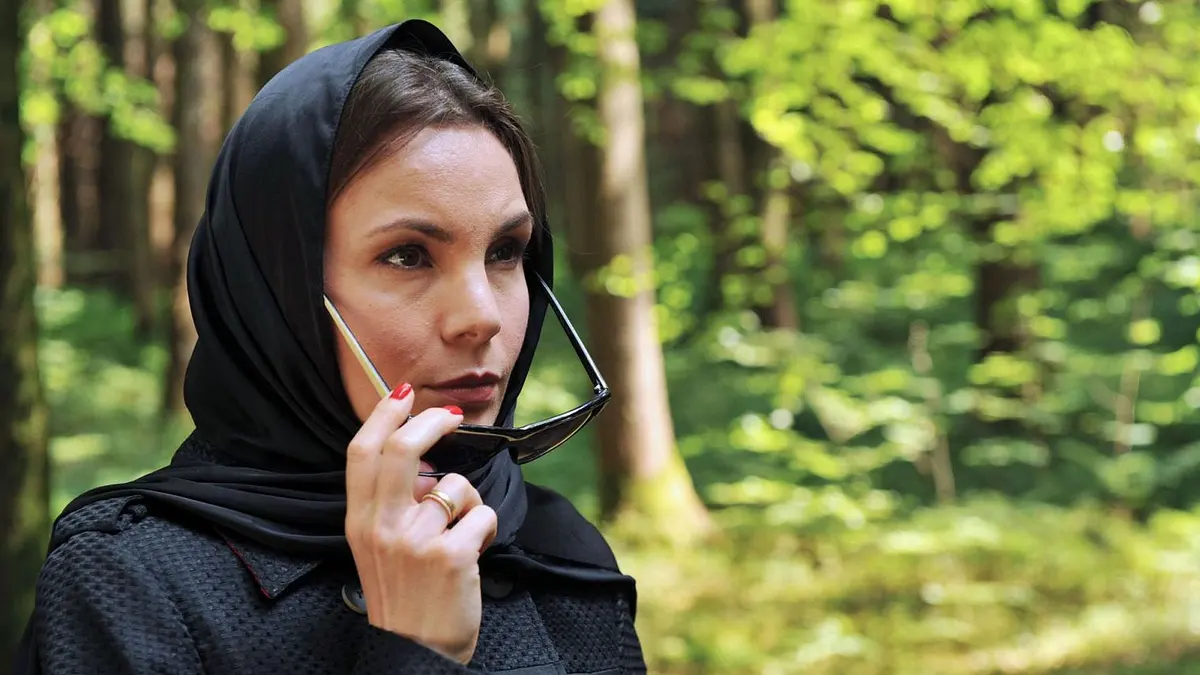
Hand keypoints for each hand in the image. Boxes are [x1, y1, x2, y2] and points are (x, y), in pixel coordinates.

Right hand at [344, 385, 497, 664]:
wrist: (416, 652)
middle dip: (430, 423)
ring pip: (455, 485)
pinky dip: (485, 529)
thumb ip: (391, 503)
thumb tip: (423, 458)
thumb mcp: (378, 547)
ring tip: (458, 535)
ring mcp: (415, 541)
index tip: (404, 394)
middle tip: (451, 418)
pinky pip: (481, 514)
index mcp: (360, 522)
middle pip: (402, 449)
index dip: (385, 415)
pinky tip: (473, 553)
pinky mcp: (450, 556)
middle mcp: (382, 528)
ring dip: (468, 502)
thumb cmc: (405, 596)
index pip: (362, 452)